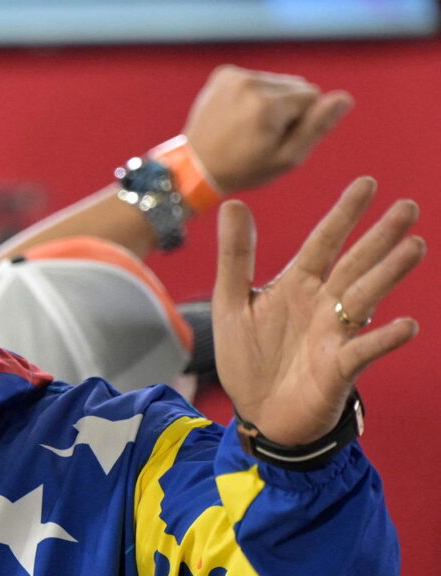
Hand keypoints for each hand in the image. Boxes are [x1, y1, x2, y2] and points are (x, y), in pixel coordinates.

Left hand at [184, 65, 352, 193]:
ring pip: (277, 81)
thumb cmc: (244, 169)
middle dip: (288, 108)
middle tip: (261, 135)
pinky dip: (253, 95)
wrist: (194, 166)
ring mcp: (233, 76)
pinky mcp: (223, 74)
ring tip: (248, 127)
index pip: (313, 96)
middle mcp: (250, 83)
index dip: (301, 121)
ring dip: (271, 101)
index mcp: (267, 104)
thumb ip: (317, 127)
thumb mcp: (286, 158)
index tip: (277, 140)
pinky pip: (256, 79)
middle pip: (296, 86)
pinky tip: (238, 116)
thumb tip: (344, 98)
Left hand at [212, 177, 423, 445]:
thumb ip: (235, 256)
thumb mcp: (231, 302)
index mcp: (296, 285)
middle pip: (355, 263)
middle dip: (380, 236)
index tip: (367, 183)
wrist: (256, 413)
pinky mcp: (338, 369)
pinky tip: (406, 325)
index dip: (344, 214)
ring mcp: (334, 335)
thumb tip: (233, 202)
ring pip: (365, 297)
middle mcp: (322, 304)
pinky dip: (384, 339)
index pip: (323, 242)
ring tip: (414, 246)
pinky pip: (364, 350)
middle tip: (408, 206)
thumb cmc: (248, 357)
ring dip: (388, 273)